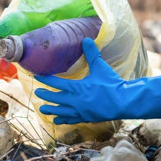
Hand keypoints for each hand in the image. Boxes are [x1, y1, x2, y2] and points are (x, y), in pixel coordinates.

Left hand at [34, 38, 160, 123]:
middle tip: (37, 93)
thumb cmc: (111, 84)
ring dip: (50, 110)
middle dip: (45, 95)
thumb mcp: (100, 67)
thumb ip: (92, 54)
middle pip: (55, 98)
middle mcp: (74, 100)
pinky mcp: (85, 118)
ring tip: (42, 109)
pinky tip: (58, 120)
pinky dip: (63, 120)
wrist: (123, 102)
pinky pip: (71, 120)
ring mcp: (79, 111)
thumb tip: (86, 39)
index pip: (56, 83)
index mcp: (76, 87)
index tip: (37, 77)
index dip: (46, 80)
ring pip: (60, 111)